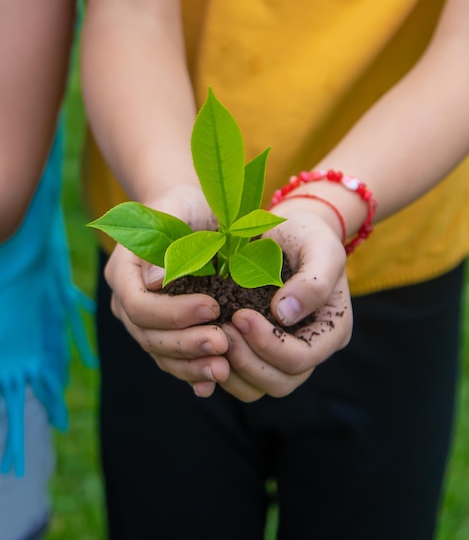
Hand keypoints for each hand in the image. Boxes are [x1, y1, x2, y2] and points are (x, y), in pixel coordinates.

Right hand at [104, 185, 229, 397]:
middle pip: (148, 334)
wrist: (189, 215)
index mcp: (123, 270)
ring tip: (222, 368)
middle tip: (222, 343)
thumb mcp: (179, 210)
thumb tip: (156, 281)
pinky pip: (171, 358)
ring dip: (190, 364)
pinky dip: (190, 372)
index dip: (172, 313)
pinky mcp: (162, 331)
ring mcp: (143, 319)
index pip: (137, 304)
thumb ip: (167, 241)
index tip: (211, 307)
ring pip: (159, 352)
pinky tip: (210, 384)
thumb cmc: (185, 206)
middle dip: (185, 343)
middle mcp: (126, 299)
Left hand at [219, 200, 351, 400]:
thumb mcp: (321, 248)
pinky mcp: (259, 350)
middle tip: (221, 328)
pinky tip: (205, 342)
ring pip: (258, 388)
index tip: (240, 314)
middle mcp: (310, 349)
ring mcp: (283, 354)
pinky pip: (240, 377)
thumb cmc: (308, 235)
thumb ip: (313, 281)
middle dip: (247, 360)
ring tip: (212, 336)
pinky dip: (221, 367)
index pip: (301, 358)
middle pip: (280, 382)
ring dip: (232, 369)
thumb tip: (284, 314)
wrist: (289, 229)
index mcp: (332, 330)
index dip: (269, 344)